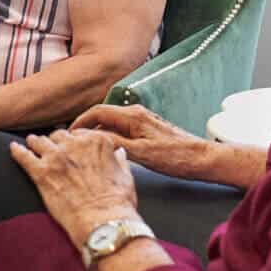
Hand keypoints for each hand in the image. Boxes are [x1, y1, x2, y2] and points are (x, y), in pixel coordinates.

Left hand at [10, 129, 138, 249]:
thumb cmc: (117, 203)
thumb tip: (118, 154)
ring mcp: (56, 157)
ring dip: (35, 143)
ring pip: (39, 142)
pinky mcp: (41, 173)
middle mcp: (75, 144)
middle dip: (54, 142)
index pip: (78, 134)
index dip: (73, 142)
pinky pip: (23, 156)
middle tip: (51, 149)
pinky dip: (17, 152)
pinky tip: (13, 149)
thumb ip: (119, 161)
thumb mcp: (126, 177)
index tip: (70, 148)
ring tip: (30, 144)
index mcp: (96, 141)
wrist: (104, 222)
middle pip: (58, 136)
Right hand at [71, 104, 207, 180]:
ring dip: (98, 131)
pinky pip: (122, 128)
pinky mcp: (148, 129)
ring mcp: (143, 121)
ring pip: (112, 122)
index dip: (80, 121)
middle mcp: (137, 113)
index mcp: (133, 116)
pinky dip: (110, 135)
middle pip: (103, 114)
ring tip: (86, 146)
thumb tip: (92, 138)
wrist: (202, 158)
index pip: (97, 111)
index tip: (68, 133)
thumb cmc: (176, 157)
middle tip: (73, 140)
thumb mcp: (141, 153)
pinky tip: (109, 148)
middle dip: (86, 126)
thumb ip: (115, 142)